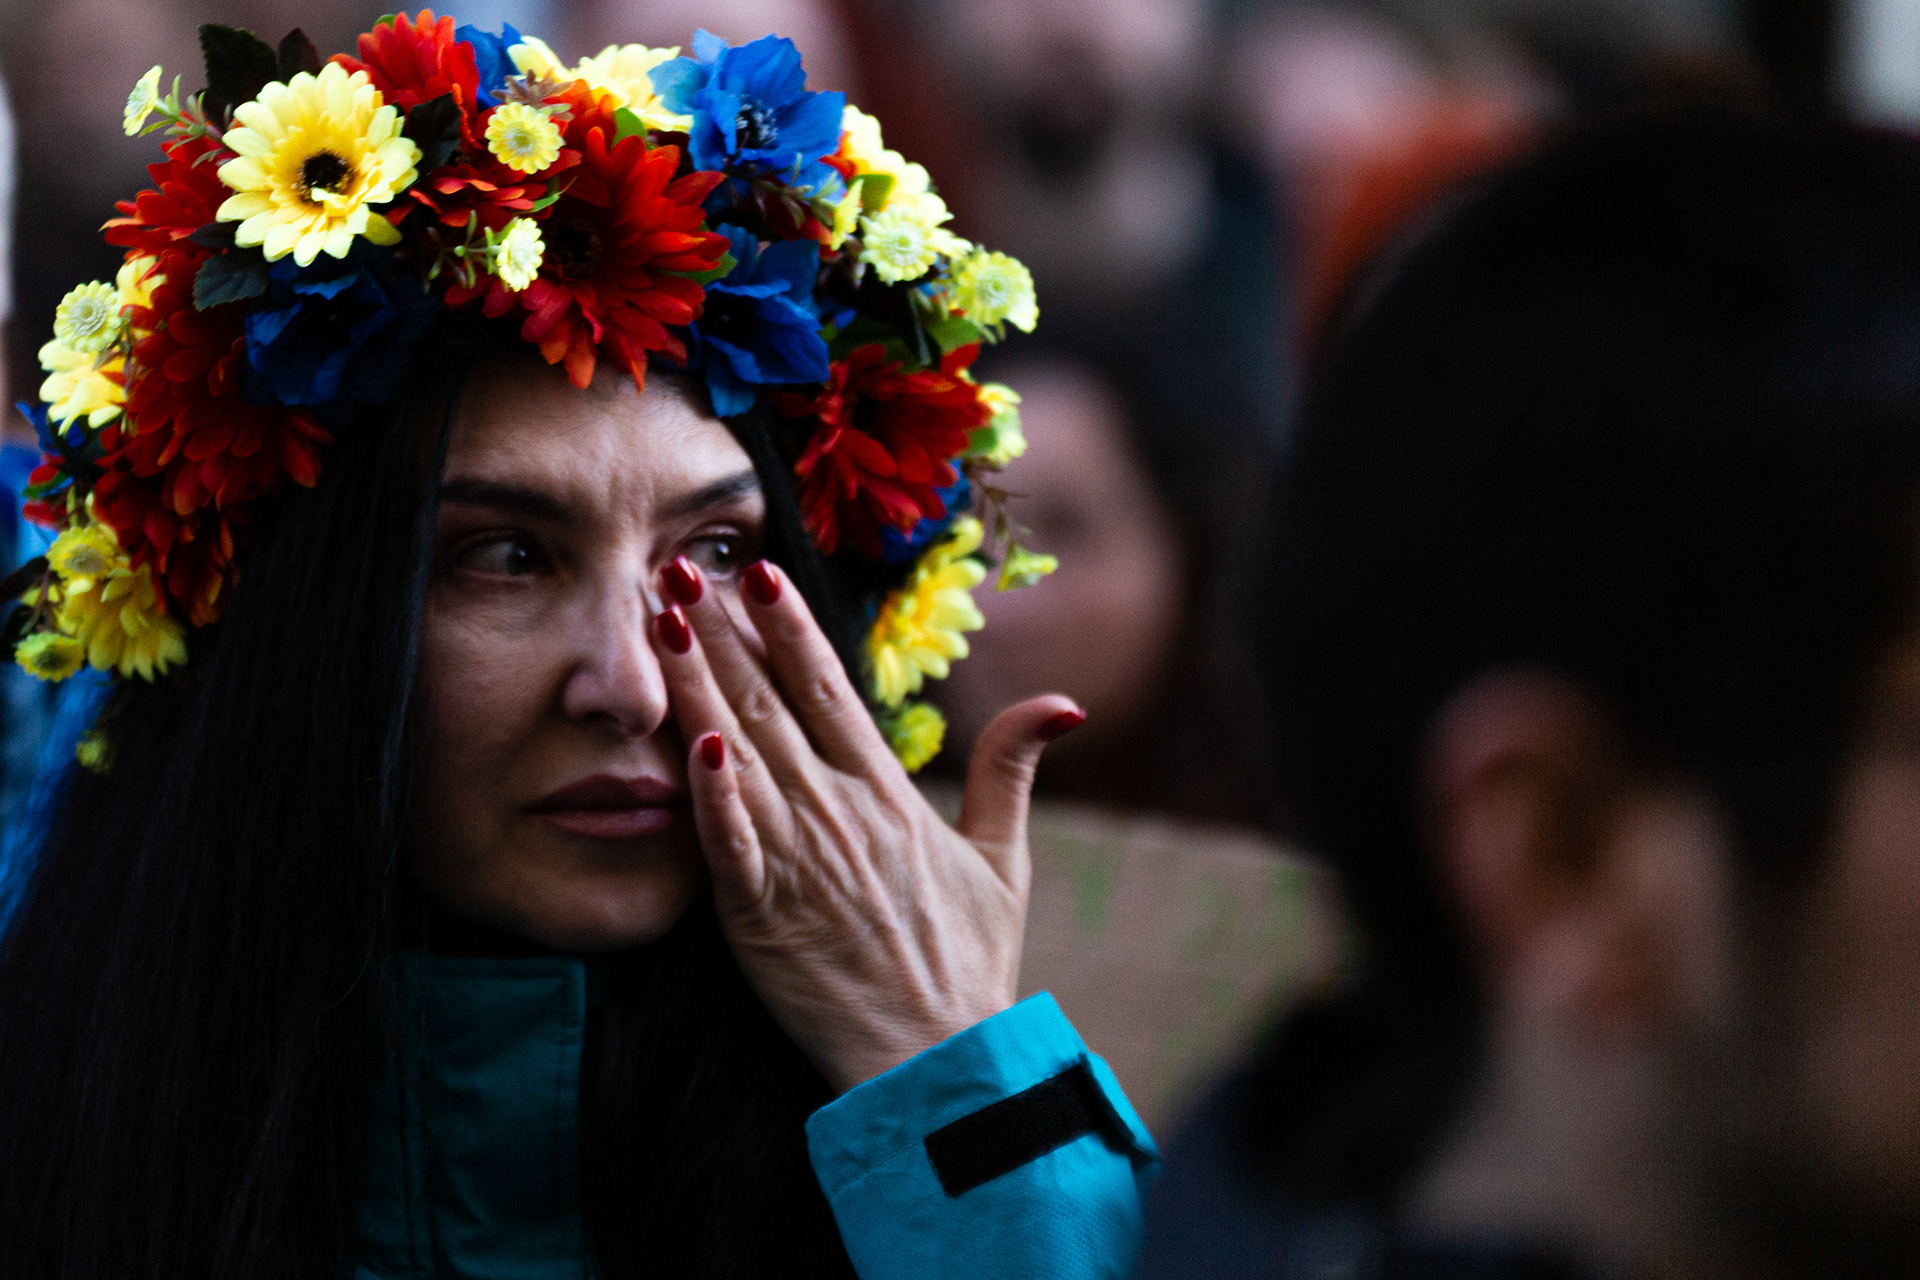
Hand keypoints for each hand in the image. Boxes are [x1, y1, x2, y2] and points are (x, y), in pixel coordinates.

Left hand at [652, 556, 1082, 1091]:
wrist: (937, 1060)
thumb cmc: (966, 961)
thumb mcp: (1002, 858)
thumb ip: (1011, 769)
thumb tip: (1065, 702)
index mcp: (888, 794)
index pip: (831, 690)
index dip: (791, 627)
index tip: (759, 572)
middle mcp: (841, 813)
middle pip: (771, 705)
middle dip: (724, 634)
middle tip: (680, 570)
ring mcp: (799, 861)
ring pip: (738, 754)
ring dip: (696, 685)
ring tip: (661, 623)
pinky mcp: (761, 916)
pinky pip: (729, 844)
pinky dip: (710, 793)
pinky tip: (688, 742)